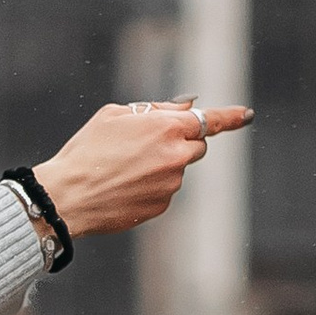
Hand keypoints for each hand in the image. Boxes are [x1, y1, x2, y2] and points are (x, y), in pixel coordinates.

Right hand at [32, 97, 250, 239]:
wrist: (69, 195)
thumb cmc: (87, 150)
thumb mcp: (116, 115)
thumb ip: (156, 110)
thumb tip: (186, 108)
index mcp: (166, 127)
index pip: (209, 120)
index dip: (230, 117)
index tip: (246, 115)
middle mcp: (175, 157)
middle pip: (196, 146)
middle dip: (181, 142)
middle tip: (148, 144)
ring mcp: (171, 185)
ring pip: (178, 170)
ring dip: (161, 165)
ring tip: (123, 168)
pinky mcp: (162, 206)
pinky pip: (165, 191)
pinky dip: (151, 186)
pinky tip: (124, 186)